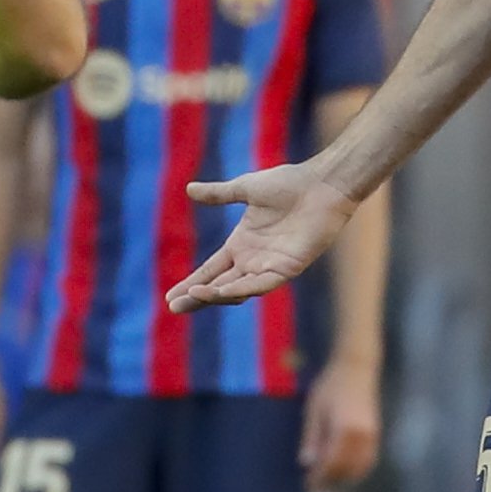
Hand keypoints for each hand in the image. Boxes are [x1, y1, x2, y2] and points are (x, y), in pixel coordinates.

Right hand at [166, 160, 358, 312]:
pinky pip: (260, 285)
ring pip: (237, 290)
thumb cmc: (289, 183)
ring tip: (191, 295)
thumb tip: (189, 189)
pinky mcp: (287, 269)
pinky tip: (220, 292)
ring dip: (214, 295)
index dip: (191, 283)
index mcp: (241, 245)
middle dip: (196, 297)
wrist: (320, 184)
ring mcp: (269, 267)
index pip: (211, 271)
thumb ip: (218, 194)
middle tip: (173, 307)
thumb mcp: (245, 188)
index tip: (169, 296)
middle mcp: (253, 261)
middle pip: (219, 286)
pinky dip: (240, 289)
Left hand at [301, 356, 381, 482]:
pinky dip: (358, 468)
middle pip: (346, 469)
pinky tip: (345, 468)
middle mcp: (361, 436)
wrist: (356, 368)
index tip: (307, 482)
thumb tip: (306, 463)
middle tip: (314, 481)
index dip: (318, 476)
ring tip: (328, 475)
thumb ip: (311, 437)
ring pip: (360, 467)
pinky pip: (369, 459)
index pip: (331, 463)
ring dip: (345, 475)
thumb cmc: (331, 385)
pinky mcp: (376, 433)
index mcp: (344, 430)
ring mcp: (372, 435)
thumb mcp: (314, 410)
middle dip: (330, 478)